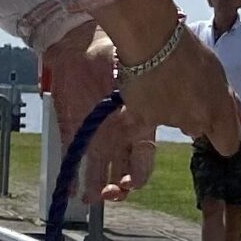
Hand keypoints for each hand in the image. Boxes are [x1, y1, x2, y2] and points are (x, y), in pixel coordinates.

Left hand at [43, 27, 156, 200]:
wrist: (81, 43)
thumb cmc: (114, 55)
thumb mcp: (138, 79)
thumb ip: (152, 100)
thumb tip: (169, 115)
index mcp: (139, 125)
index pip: (143, 160)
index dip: (138, 175)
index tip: (130, 181)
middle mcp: (118, 135)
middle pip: (122, 171)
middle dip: (119, 188)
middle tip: (112, 192)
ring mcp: (94, 134)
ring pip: (97, 170)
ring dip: (95, 187)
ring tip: (91, 197)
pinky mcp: (71, 130)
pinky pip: (71, 157)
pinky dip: (71, 177)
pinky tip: (71, 190)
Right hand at [121, 26, 240, 154]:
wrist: (150, 39)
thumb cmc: (189, 51)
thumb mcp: (219, 75)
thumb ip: (233, 105)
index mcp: (217, 114)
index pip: (228, 146)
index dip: (226, 135)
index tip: (220, 121)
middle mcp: (194, 124)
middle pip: (198, 130)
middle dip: (196, 114)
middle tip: (189, 86)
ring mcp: (167, 123)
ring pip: (174, 122)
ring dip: (173, 107)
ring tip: (166, 78)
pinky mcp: (142, 118)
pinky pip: (150, 117)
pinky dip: (150, 105)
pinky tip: (149, 83)